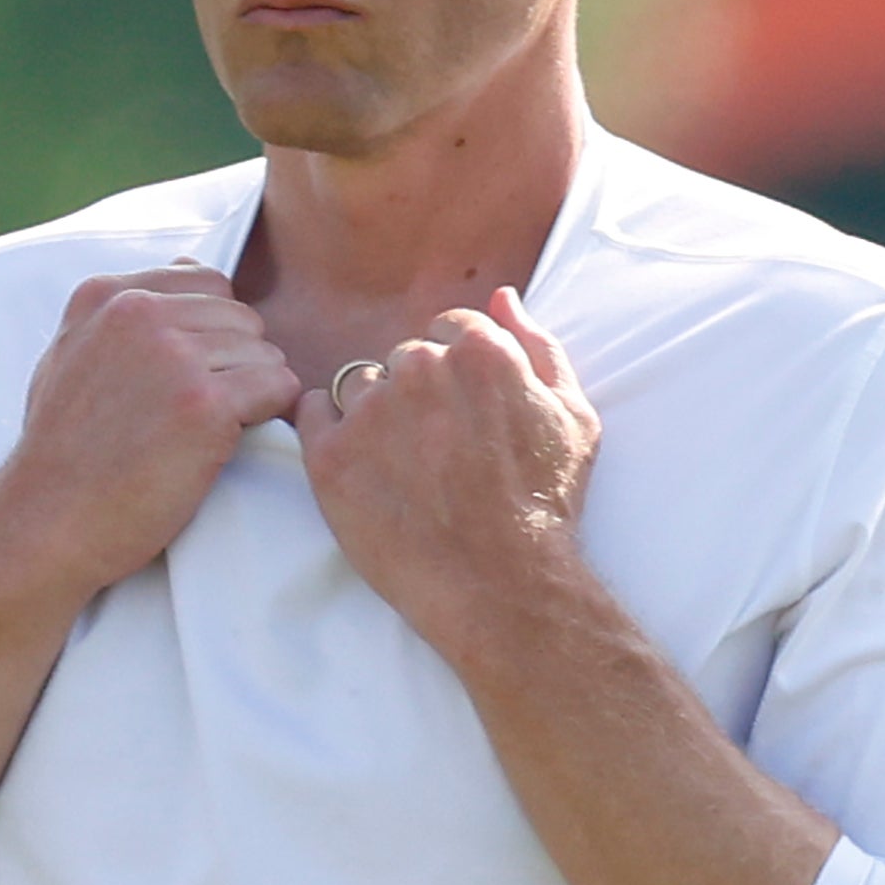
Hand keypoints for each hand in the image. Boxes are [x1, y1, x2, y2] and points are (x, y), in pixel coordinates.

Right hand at [0, 264, 298, 603]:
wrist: (48, 521)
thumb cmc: (63, 450)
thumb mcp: (71, 355)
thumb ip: (123, 311)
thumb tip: (190, 268)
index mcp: (107, 295)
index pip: (208, 282)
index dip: (214, 331)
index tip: (193, 373)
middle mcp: (139, 313)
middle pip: (242, 317)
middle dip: (238, 361)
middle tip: (205, 411)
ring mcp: (174, 356)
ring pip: (265, 351)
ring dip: (253, 391)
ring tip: (211, 431)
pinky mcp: (204, 404)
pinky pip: (278, 386)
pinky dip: (270, 413)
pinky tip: (232, 439)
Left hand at [297, 286, 600, 658]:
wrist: (501, 585)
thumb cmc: (544, 505)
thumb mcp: (574, 418)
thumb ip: (539, 347)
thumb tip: (504, 298)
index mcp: (479, 351)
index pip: (448, 329)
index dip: (455, 375)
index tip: (460, 416)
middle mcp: (420, 368)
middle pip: (404, 359)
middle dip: (417, 395)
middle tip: (438, 452)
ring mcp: (370, 411)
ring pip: (359, 385)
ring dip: (374, 414)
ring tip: (403, 468)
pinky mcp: (330, 455)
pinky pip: (311, 414)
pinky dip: (328, 432)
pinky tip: (359, 466)